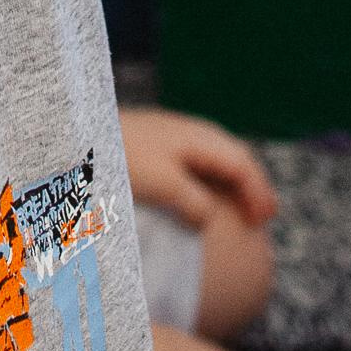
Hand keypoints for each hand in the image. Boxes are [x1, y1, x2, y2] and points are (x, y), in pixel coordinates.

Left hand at [123, 108, 278, 232]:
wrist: (84, 130)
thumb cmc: (123, 157)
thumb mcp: (162, 183)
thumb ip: (192, 201)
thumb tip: (210, 217)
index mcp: (198, 137)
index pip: (241, 162)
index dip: (257, 192)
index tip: (265, 220)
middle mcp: (191, 131)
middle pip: (234, 154)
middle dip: (252, 183)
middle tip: (266, 213)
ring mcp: (174, 134)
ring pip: (217, 155)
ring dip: (234, 179)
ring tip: (244, 204)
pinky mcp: (158, 142)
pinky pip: (199, 159)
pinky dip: (213, 177)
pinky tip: (206, 193)